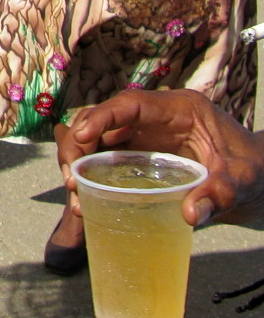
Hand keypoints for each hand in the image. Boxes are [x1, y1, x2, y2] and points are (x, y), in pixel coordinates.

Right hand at [56, 89, 263, 226]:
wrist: (258, 180)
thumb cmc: (252, 170)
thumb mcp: (242, 180)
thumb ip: (218, 194)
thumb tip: (190, 214)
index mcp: (180, 110)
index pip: (132, 103)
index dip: (101, 117)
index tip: (82, 137)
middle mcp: (155, 119)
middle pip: (104, 121)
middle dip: (80, 145)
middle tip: (73, 178)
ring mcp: (145, 136)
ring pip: (99, 140)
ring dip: (80, 162)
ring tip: (76, 194)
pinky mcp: (140, 155)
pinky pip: (106, 159)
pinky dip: (92, 176)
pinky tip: (86, 200)